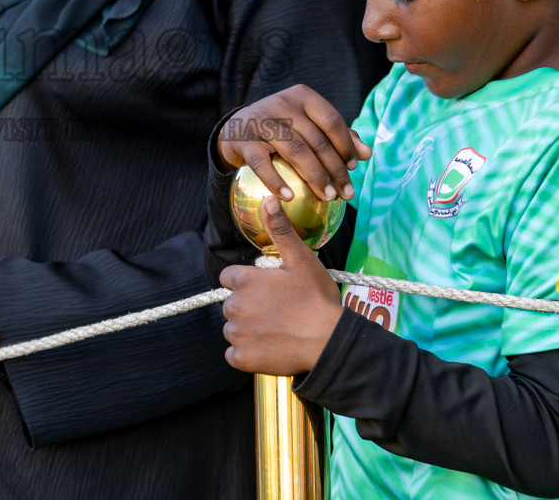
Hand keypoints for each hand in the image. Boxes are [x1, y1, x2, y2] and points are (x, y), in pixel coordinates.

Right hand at [217, 84, 369, 201]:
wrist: (235, 129)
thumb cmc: (281, 127)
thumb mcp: (307, 124)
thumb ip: (337, 136)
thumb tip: (366, 154)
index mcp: (302, 97)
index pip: (332, 121)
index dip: (346, 145)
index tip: (354, 167)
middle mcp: (282, 104)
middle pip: (317, 140)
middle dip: (336, 170)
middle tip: (346, 193)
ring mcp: (262, 122)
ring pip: (296, 151)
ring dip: (315, 178)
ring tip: (328, 197)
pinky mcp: (244, 141)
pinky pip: (263, 164)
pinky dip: (277, 182)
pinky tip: (289, 198)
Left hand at [220, 196, 343, 375]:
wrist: (328, 341)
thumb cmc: (316, 299)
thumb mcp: (300, 259)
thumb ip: (280, 229)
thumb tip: (268, 198)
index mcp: (245, 281)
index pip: (230, 277)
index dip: (247, 282)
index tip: (267, 289)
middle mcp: (234, 306)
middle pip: (232, 303)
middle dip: (248, 305)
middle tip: (278, 310)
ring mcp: (237, 334)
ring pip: (233, 328)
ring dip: (247, 329)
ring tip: (276, 329)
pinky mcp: (241, 359)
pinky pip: (234, 354)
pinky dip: (247, 353)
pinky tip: (269, 347)